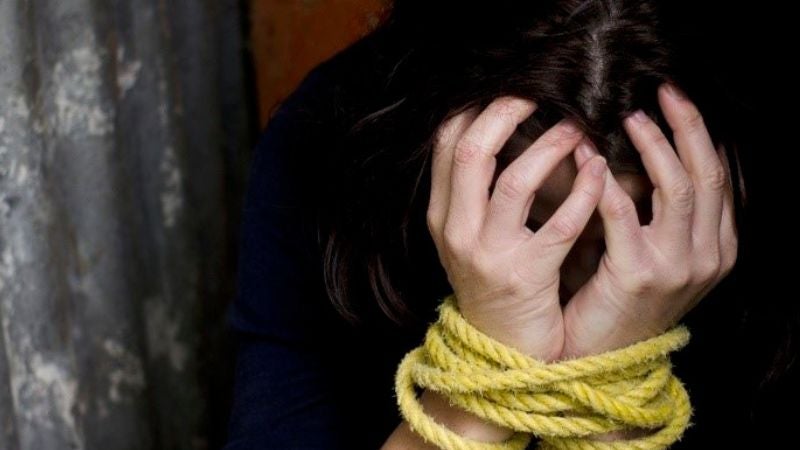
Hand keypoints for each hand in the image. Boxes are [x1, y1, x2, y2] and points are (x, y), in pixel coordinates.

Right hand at [427, 97, 607, 361]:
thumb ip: (477, 191)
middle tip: (541, 92)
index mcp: (442, 215)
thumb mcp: (470, 236)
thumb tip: (502, 127)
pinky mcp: (525, 276)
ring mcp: (488, 254)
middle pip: (471, 151)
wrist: (501, 350)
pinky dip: (583, 192)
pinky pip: (558, 224)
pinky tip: (599, 170)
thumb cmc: (495, 284)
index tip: (509, 86)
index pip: (447, 144)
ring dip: (550, 145)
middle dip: (506, 112)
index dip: (476, 107)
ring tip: (578, 126)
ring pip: (514, 181)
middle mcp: (456, 230)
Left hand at [560, 83, 738, 358]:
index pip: (720, 177)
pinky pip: (624, 215)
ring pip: (678, 188)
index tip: (678, 99)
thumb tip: (644, 151)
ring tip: (629, 116)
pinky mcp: (639, 276)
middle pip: (708, 174)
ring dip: (654, 146)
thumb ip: (659, 211)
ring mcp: (678, 267)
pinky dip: (607, 181)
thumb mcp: (655, 253)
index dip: (700, 134)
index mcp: (717, 247)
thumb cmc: (618, 298)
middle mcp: (708, 255)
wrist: (600, 355)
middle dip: (688, 127)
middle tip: (663, 90)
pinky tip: (587, 156)